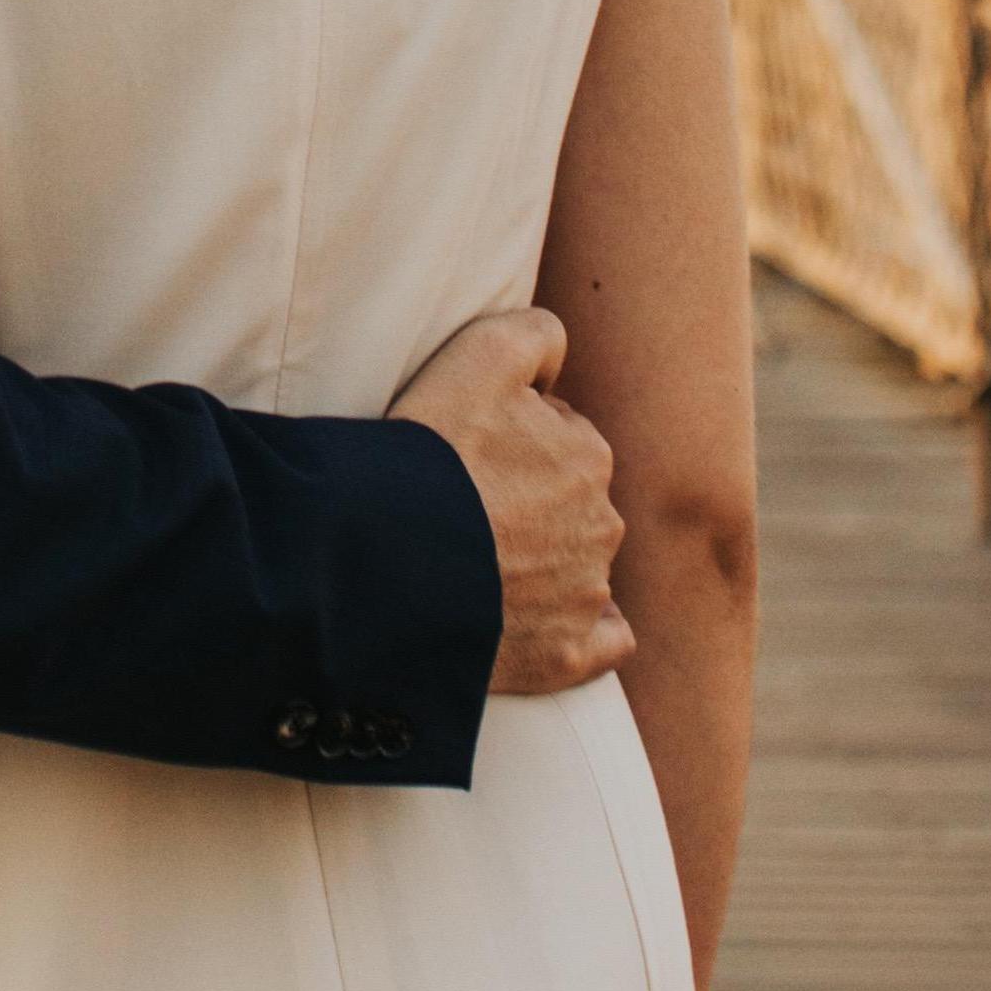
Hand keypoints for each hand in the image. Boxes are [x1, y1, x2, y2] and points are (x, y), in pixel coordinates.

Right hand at [389, 307, 632, 697]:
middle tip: (466, 506)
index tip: (467, 454)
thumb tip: (559, 353)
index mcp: (589, 454)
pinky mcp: (567, 656)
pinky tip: (536, 620)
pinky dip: (581, 632)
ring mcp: (587, 595)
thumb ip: (536, 334)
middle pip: (571, 503)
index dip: (510, 442)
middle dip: (532, 502)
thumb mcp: (479, 353)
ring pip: (580, 566)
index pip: (559, 438)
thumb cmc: (430, 453)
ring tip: (476, 560)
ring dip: (544, 561)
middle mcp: (603, 525)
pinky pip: (601, 641)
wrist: (388, 561)